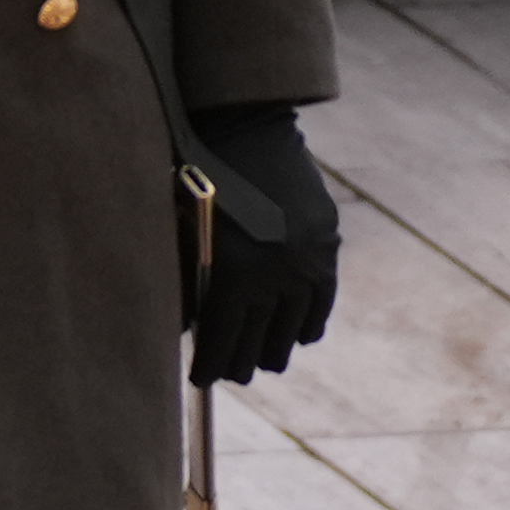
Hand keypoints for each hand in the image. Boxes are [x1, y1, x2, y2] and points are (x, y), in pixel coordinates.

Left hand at [186, 106, 341, 385]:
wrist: (246, 128)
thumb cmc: (194, 175)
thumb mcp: (182, 228)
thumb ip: (187, 278)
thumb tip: (182, 328)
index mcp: (235, 270)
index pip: (223, 338)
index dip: (210, 364)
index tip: (200, 381)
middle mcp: (276, 273)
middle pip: (261, 340)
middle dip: (242, 360)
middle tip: (231, 373)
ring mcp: (307, 261)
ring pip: (295, 327)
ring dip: (277, 347)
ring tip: (264, 360)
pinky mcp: (328, 246)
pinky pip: (322, 301)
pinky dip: (309, 322)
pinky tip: (299, 336)